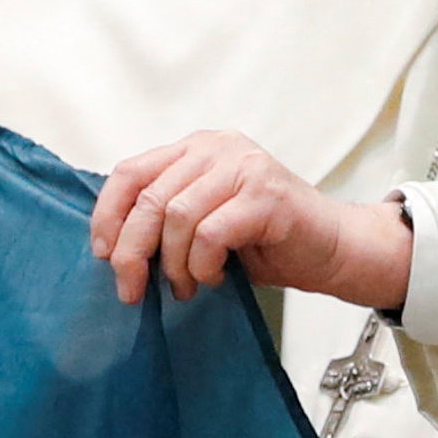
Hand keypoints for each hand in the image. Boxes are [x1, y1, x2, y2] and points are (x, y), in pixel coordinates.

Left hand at [90, 132, 414, 310]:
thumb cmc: (270, 241)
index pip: (131, 172)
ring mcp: (244, 168)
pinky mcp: (265, 196)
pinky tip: (214, 278)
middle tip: (132, 288)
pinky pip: (210, 234)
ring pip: (176, 217)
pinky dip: (203, 265)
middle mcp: (219, 148)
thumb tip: (113, 249)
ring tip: (188, 286)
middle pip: (150, 198)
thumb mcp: (205, 220)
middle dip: (132, 251)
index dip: (108, 215)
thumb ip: (166, 217)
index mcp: (198, 148)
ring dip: (174, 264)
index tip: (103, 253)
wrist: (334, 250)